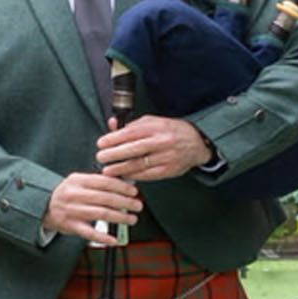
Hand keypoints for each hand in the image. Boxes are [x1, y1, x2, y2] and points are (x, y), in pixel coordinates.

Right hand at [44, 170, 141, 244]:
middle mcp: (74, 195)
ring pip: (101, 214)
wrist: (44, 206)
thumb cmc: (67, 194)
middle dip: (125, 202)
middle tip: (137, 206)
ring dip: (119, 217)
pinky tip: (114, 239)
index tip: (134, 191)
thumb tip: (124, 184)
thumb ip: (98, 182)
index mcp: (78, 181)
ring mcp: (72, 211)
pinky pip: (89, 233)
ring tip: (131, 219)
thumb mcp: (79, 182)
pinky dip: (103, 237)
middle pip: (105, 198)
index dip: (122, 187)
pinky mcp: (71, 226)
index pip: (104, 182)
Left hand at [95, 114, 210, 180]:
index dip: (114, 139)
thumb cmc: (170, 131)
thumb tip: (112, 124)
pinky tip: (124, 176)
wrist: (196, 142)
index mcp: (156, 127)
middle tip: (101, 157)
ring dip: (121, 168)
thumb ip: (132, 124)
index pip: (131, 133)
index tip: (101, 143)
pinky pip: (148, 174)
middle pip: (134, 149)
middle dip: (114, 154)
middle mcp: (162, 141)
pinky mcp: (169, 170)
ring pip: (140, 164)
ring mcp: (166, 157)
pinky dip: (134, 175)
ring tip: (107, 170)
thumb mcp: (152, 122)